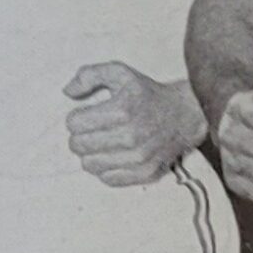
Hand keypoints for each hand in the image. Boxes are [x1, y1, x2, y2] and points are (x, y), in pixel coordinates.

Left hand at [63, 63, 203, 186]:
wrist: (184, 114)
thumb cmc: (148, 95)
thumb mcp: (120, 73)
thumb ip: (89, 76)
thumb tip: (68, 91)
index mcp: (122, 110)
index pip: (74, 124)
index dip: (77, 117)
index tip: (87, 115)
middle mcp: (130, 136)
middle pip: (78, 146)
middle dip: (80, 136)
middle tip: (92, 130)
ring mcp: (139, 158)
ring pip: (89, 165)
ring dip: (91, 154)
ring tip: (102, 142)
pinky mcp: (145, 173)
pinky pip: (108, 179)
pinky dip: (106, 168)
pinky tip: (114, 155)